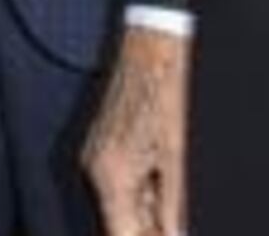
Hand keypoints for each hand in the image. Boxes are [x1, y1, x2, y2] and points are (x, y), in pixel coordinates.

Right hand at [83, 24, 190, 235]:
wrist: (148, 51)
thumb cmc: (164, 96)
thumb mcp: (176, 157)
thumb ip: (171, 204)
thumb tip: (174, 235)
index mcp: (111, 176)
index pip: (119, 234)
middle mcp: (93, 171)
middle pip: (115, 222)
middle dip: (143, 228)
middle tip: (170, 222)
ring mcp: (92, 157)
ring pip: (115, 204)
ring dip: (141, 209)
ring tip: (166, 184)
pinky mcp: (97, 147)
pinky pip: (113, 184)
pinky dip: (135, 189)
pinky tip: (156, 174)